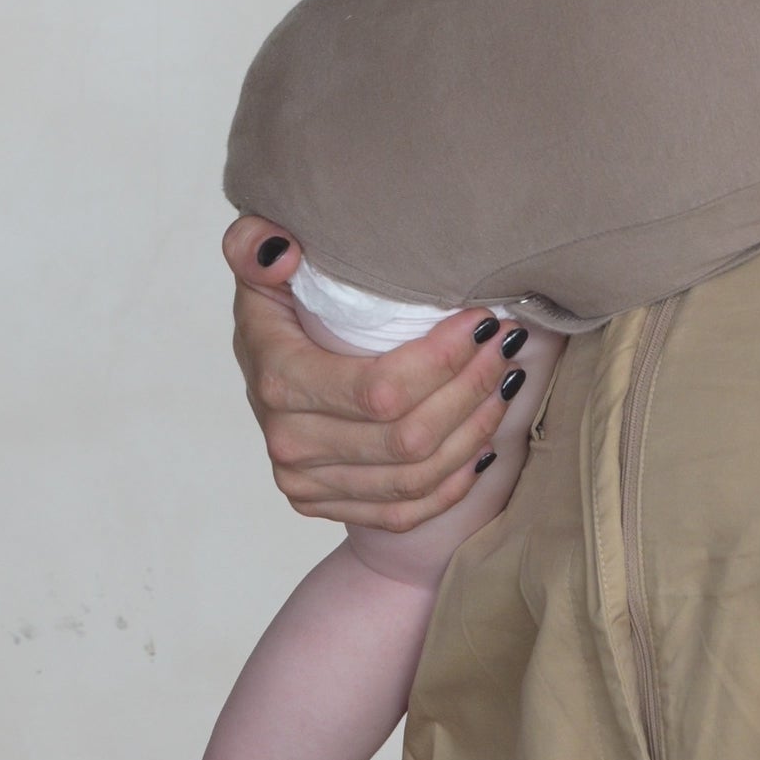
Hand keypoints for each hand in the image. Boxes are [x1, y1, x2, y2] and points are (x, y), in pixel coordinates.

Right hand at [225, 217, 521, 532]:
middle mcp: (290, 443)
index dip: (443, 361)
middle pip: (408, 438)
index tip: (480, 319)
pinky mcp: (325, 506)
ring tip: (504, 381)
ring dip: (474, 430)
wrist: (263, 361)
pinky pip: (404, 513)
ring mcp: (307, 483)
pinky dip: (453, 482)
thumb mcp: (260, 263)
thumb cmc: (279, 304)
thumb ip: (255, 246)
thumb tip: (281, 251)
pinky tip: (484, 442)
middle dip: (471, 389)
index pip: (380, 391)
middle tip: (504, 344)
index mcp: (279, 381)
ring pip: (415, 477)